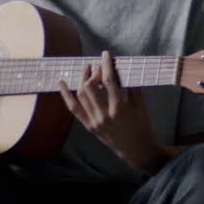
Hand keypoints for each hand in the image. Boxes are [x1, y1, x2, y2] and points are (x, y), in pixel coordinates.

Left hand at [59, 51, 165, 171]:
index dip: (106, 65)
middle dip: (92, 72)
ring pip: (81, 96)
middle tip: (96, 64)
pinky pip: (74, 109)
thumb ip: (132, 86)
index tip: (105, 55)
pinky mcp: (89, 126)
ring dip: (81, 79)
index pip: (108, 81)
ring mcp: (94, 122)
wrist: (136, 149)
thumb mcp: (141, 105)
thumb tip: (123, 69)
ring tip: (85, 69)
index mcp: (119, 108)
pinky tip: (61, 83)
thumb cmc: (142, 125)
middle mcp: (104, 115)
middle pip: (90, 87)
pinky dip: (66, 95)